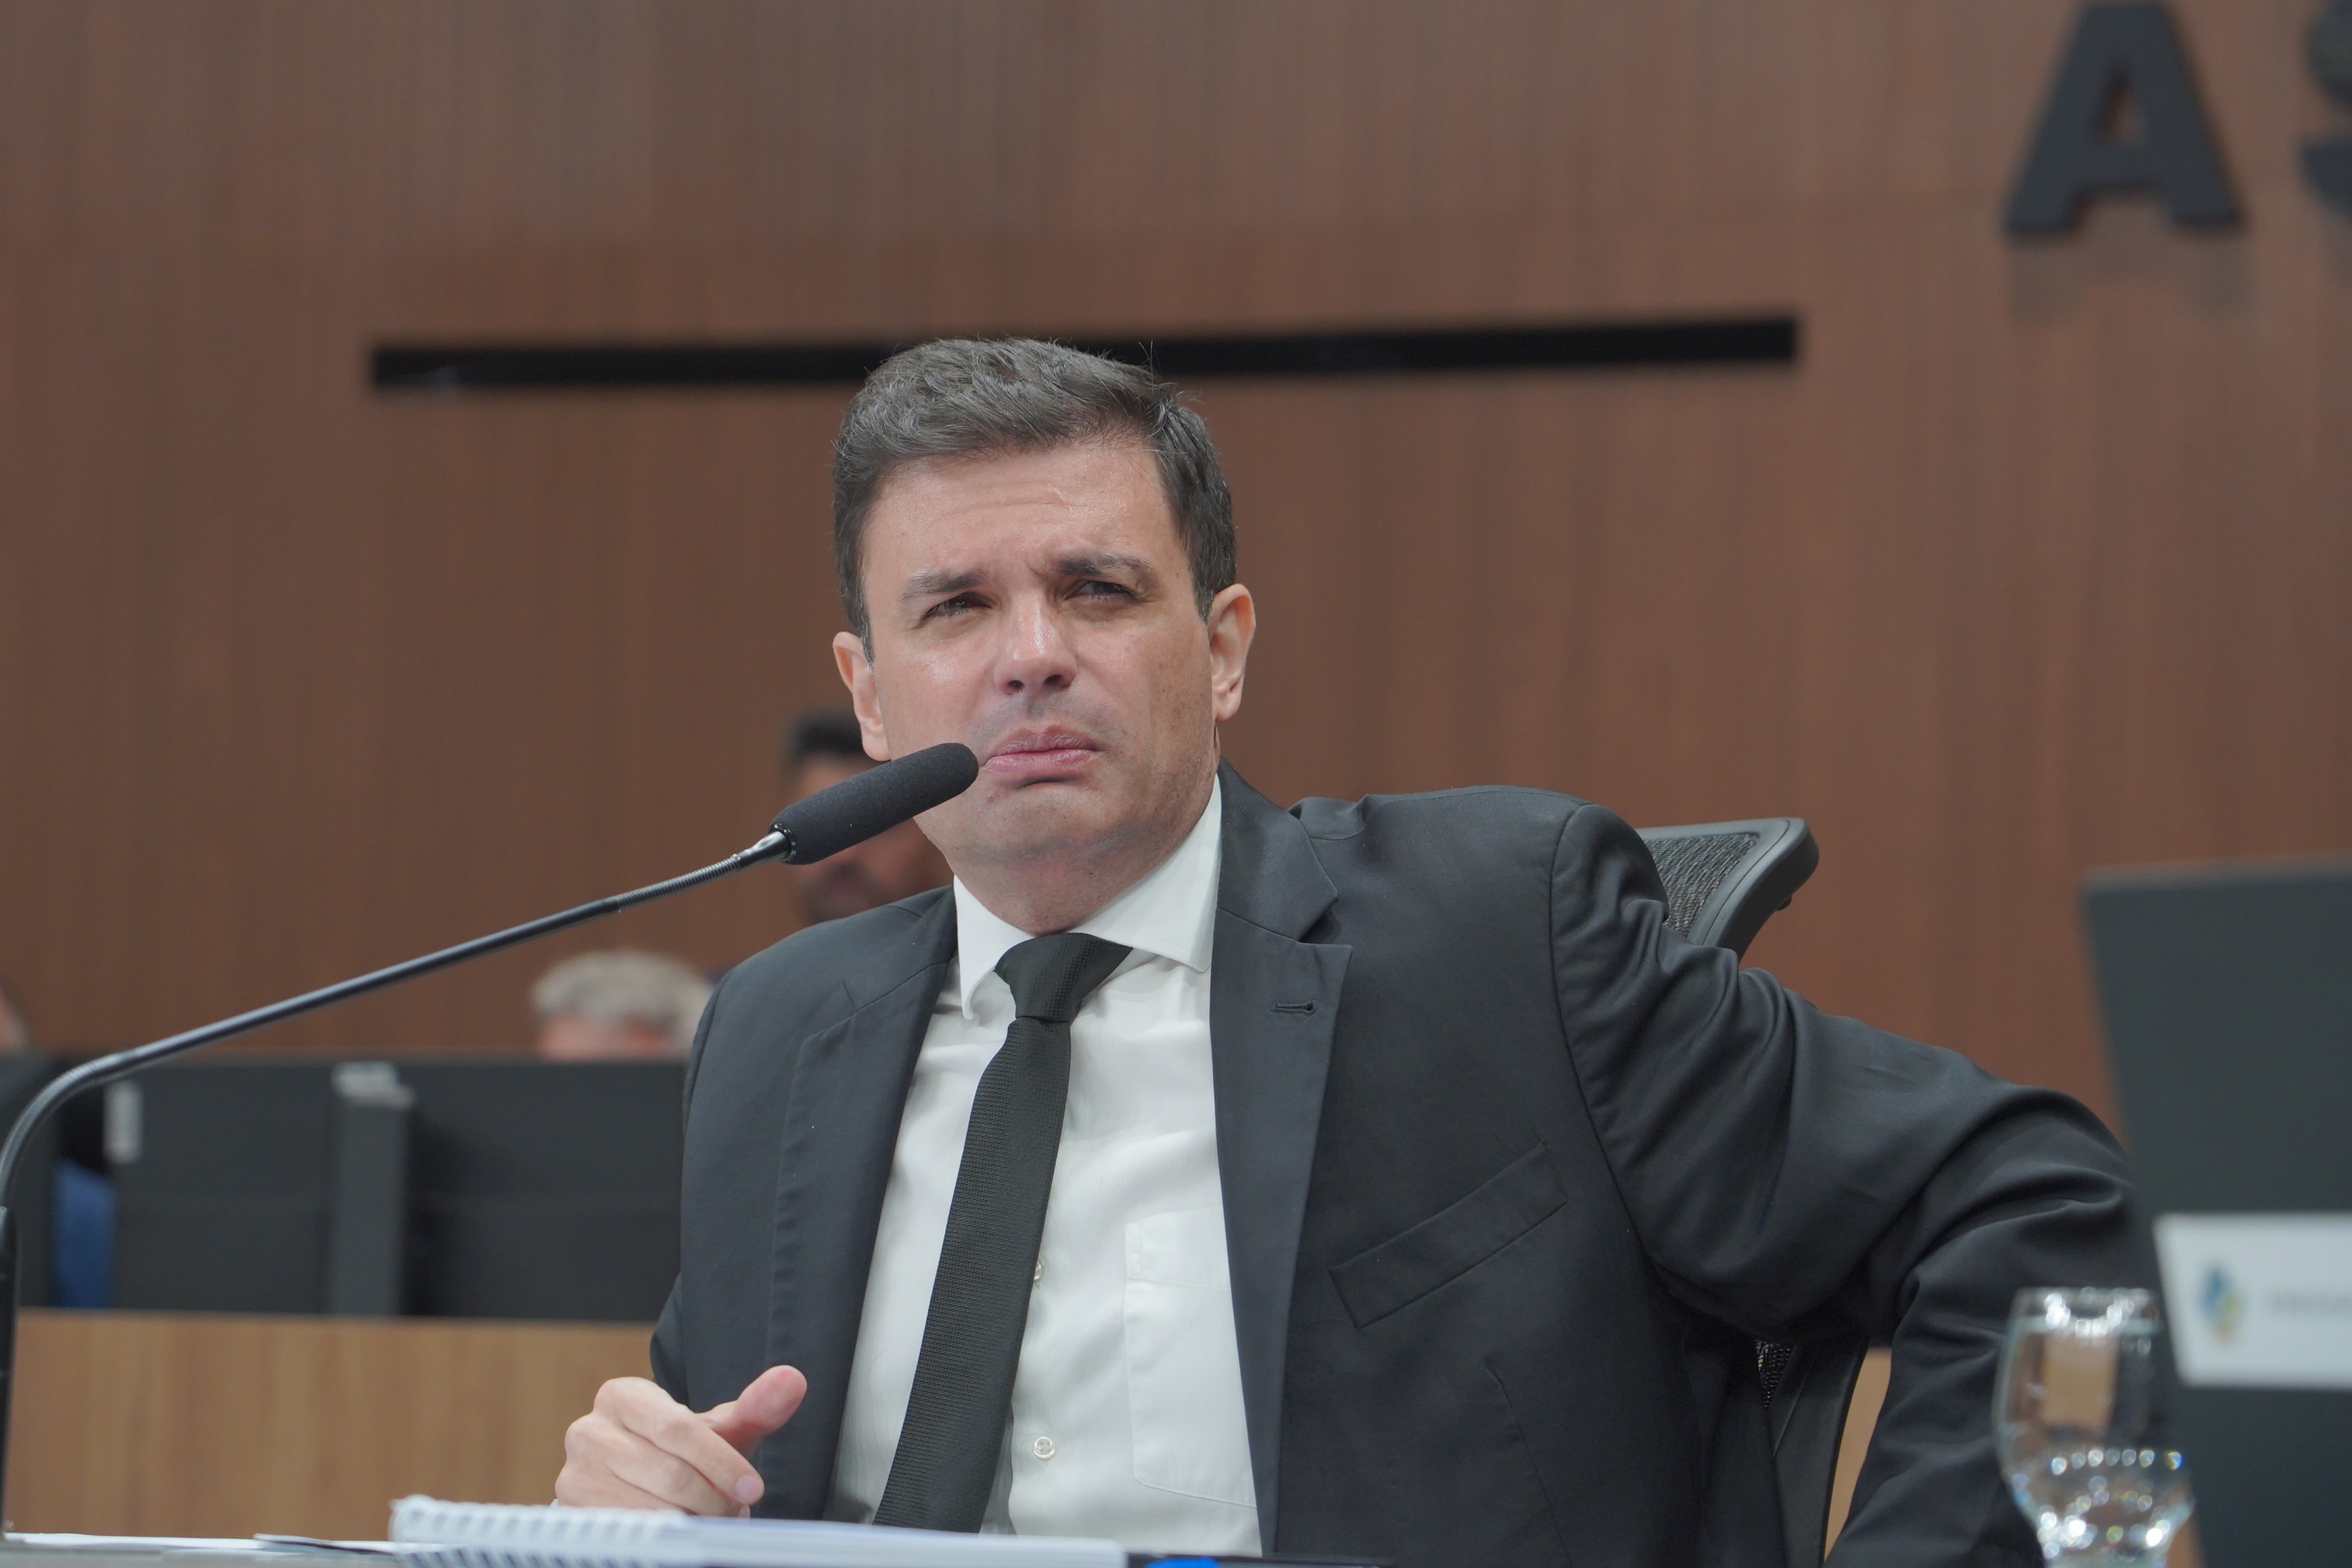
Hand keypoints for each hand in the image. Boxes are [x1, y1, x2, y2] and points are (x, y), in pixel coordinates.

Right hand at [557, 1365, 807, 1514]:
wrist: (639, 1482)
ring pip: (651, 1509)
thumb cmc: (682, 1450)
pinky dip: (666, 1536)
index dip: (721, 1463)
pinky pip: (632, 1532)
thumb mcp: (719, 1428)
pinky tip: (683, 1528)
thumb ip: (757, 1406)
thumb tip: (793, 1380)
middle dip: (711, 1499)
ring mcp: (574, 1475)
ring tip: (710, 1517)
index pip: (678, 1429)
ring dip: (692, 1521)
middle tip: (733, 1509)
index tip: (752, 1488)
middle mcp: (588, 1431)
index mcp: (622, 1396)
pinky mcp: (572, 1515)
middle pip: (668, 1474)